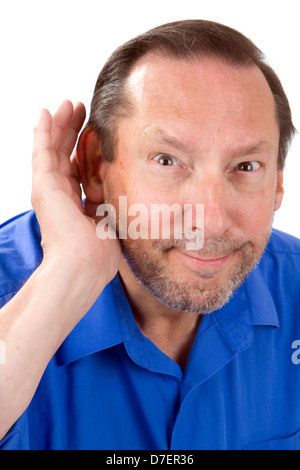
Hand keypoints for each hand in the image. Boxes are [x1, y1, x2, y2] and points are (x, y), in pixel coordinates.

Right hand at [31, 100, 120, 284]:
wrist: (84, 264)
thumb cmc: (99, 253)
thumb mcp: (110, 221)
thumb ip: (109, 203)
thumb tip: (119, 192)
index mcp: (75, 205)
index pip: (78, 171)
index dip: (84, 150)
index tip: (93, 133)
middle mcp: (60, 195)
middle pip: (65, 155)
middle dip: (73, 131)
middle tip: (81, 109)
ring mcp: (49, 189)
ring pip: (53, 149)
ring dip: (60, 125)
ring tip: (68, 104)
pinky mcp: (44, 184)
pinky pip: (42, 150)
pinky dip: (44, 131)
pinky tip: (46, 113)